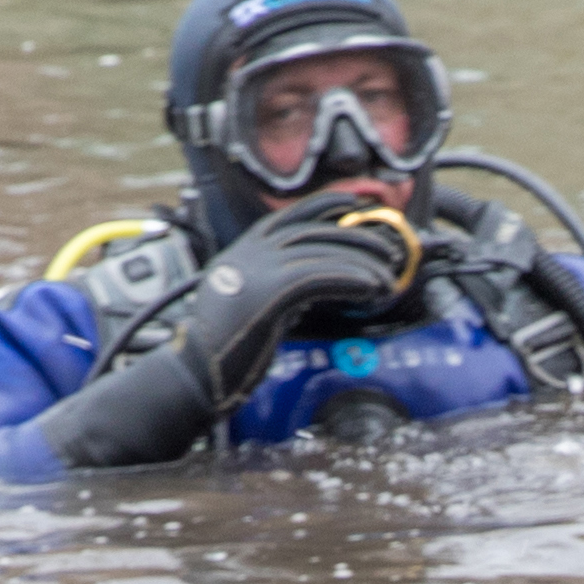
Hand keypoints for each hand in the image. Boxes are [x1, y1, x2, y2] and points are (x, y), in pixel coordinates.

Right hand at [36, 206, 423, 467]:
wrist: (194, 377)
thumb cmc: (224, 351)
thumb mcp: (250, 304)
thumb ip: (277, 285)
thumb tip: (318, 281)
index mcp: (244, 249)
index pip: (296, 215)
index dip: (333, 206)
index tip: (363, 208)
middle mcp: (250, 251)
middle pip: (316, 229)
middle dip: (359, 237)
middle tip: (390, 253)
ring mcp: (257, 269)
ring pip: (323, 251)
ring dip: (363, 264)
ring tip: (387, 280)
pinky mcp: (268, 292)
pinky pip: (321, 276)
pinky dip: (352, 279)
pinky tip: (372, 289)